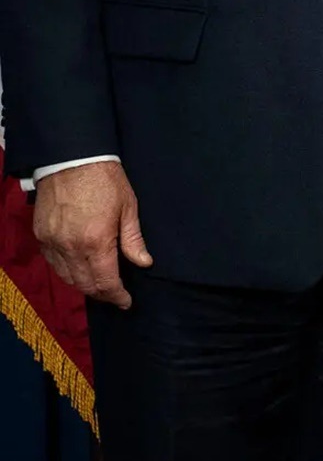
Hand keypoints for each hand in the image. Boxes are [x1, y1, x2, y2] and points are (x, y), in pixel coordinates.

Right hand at [31, 160, 151, 309]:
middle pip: (85, 284)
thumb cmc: (105, 180)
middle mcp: (71, 248)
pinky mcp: (41, 235)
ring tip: (99, 284)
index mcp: (96, 242)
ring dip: (83, 285)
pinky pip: (53, 263)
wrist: (71, 157)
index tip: (126, 302)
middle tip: (115, 295)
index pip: (106, 282)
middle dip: (102, 294)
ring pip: (67, 277)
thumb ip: (133, 240)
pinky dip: (66, 271)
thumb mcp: (128, 207)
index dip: (117, 296)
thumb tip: (144, 263)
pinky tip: (78, 269)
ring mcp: (53, 242)